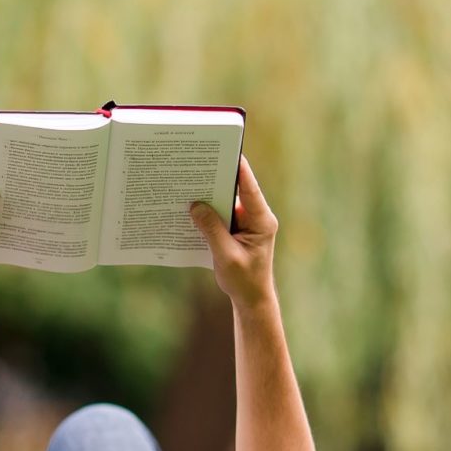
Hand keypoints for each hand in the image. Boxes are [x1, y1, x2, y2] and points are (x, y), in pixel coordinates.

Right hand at [190, 156, 277, 307]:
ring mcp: (246, 223)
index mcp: (262, 221)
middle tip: (198, 165)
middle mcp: (256, 217)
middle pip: (236, 190)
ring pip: (226, 202)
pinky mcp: (236, 229)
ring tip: (188, 185)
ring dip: (209, 197)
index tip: (228, 151)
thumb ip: (211, 230)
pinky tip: (189, 210)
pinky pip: (220, 215)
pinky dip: (207, 213)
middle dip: (217, 180)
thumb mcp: (226, 256)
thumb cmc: (244, 280)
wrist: (251, 299)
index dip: (239, 169)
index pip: (250, 189)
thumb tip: (195, 206)